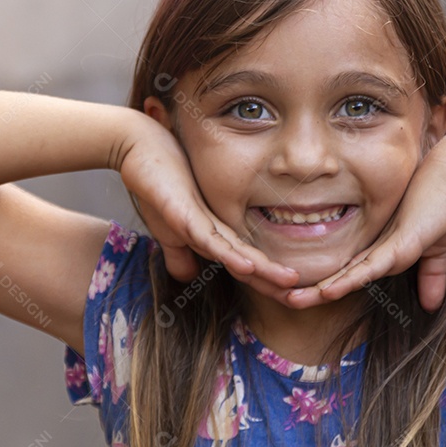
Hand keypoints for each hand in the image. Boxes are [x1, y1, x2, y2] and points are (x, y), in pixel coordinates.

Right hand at [118, 115, 299, 290]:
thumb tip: (187, 277)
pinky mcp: (184, 213)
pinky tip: (249, 265)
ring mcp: (202, 219)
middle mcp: (216, 227)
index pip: (248, 265)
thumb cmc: (157, 185)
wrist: (139, 146)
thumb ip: (179, 254)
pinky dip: (229, 254)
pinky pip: (210, 238)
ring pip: (239, 250)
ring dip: (264, 269)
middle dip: (275, 282)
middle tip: (305, 297)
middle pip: (251, 261)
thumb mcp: (168, 230)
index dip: (268, 284)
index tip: (293, 299)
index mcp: (215, 234)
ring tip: (290, 282)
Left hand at [285, 134, 445, 312]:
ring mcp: (386, 245)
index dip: (325, 290)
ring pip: (347, 275)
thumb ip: (431, 275)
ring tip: (291, 300)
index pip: (348, 277)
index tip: (300, 301)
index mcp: (382, 251)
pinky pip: (369, 267)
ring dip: (319, 290)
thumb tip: (431, 304)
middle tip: (283, 301)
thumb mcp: (437, 248)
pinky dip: (348, 280)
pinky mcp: (400, 242)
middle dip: (312, 292)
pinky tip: (327, 291)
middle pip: (340, 276)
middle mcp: (378, 247)